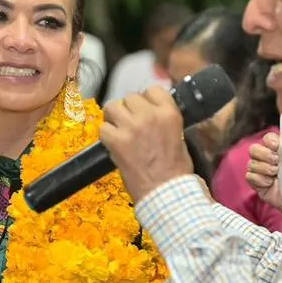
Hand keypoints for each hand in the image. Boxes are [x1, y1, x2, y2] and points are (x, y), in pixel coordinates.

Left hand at [99, 86, 193, 202]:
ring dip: (114, 118)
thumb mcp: (179, 135)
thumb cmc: (176, 169)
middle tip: (130, 124)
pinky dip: (106, 136)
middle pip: (130, 97)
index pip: (152, 89)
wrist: (164, 192)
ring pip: (112, 107)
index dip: (146, 99)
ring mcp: (131, 127)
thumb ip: (163, 119)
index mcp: (169, 113)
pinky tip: (113, 144)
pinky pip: (102, 128)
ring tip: (119, 130)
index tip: (145, 110)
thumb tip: (149, 111)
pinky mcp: (116, 141)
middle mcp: (149, 115)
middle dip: (129, 109)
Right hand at [246, 133, 281, 213]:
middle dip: (264, 154)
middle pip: (254, 149)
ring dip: (263, 167)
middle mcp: (269, 160)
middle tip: (276, 161)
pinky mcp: (257, 185)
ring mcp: (262, 173)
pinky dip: (259, 179)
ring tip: (275, 174)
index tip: (278, 146)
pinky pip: (249, 176)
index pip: (267, 138)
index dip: (270, 141)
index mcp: (281, 151)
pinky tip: (269, 183)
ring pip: (251, 163)